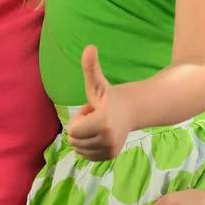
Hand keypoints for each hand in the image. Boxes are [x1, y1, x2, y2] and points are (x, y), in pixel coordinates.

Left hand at [67, 45, 131, 160]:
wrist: (131, 109)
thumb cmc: (108, 95)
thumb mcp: (97, 82)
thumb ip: (91, 66)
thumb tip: (89, 47)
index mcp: (103, 122)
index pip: (73, 131)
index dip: (79, 118)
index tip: (91, 109)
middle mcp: (108, 139)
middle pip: (75, 141)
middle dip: (80, 128)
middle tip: (94, 116)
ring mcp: (110, 149)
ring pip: (80, 149)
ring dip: (85, 136)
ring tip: (97, 124)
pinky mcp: (111, 156)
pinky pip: (87, 156)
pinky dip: (88, 146)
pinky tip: (99, 133)